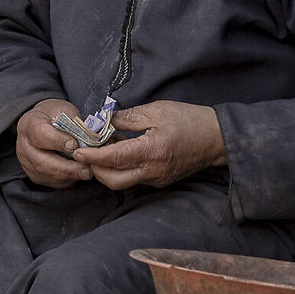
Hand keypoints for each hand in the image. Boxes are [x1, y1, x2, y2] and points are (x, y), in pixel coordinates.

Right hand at [16, 99, 88, 187]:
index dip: (57, 141)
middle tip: (86, 169)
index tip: (75, 145)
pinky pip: (49, 181)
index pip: (40, 135)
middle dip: (66, 168)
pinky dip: (66, 180)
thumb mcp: (65, 110)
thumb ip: (72, 124)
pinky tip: (78, 175)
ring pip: (46, 174)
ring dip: (68, 176)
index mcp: (29, 124)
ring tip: (86, 173)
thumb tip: (86, 139)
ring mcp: (26, 161)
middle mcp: (23, 145)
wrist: (44, 122)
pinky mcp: (33, 174)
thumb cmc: (56, 115)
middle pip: (42, 161)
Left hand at [72, 101, 225, 192]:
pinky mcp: (160, 180)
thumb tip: (102, 121)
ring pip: (122, 182)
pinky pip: (134, 178)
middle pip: (112, 180)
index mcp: (150, 151)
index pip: (112, 159)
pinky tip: (120, 152)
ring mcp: (156, 178)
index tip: (77, 150)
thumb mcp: (156, 111)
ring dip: (107, 169)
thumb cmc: (189, 120)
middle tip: (87, 151)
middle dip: (95, 168)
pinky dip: (121, 168)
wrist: (217, 138)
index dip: (91, 156)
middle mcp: (152, 171)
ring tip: (105, 148)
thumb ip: (126, 118)